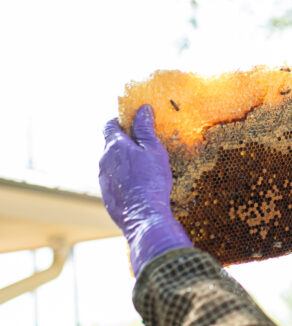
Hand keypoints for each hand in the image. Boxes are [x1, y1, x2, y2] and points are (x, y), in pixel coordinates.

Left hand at [99, 106, 191, 274]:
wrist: (143, 217)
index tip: (132, 122)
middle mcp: (103, 160)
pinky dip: (123, 178)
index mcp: (114, 146)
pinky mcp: (106, 194)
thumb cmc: (152, 181)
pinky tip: (139, 185)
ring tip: (144, 169)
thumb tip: (142, 109)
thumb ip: (146, 129)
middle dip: (125, 142)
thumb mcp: (154, 151)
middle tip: (144, 146)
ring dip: (124, 162)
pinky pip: (113, 180)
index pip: (109, 125)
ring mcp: (103, 179)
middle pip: (110, 144)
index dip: (120, 121)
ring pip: (111, 163)